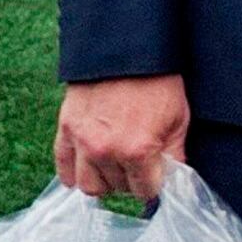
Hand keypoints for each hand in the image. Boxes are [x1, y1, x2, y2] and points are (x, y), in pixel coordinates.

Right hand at [55, 74, 188, 202]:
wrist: (126, 49)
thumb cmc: (156, 81)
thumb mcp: (178, 120)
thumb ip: (175, 154)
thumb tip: (172, 178)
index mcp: (138, 150)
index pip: (145, 192)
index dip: (153, 184)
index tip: (155, 175)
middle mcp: (106, 150)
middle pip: (118, 188)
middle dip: (130, 180)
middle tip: (137, 164)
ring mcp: (82, 141)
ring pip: (90, 186)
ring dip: (104, 180)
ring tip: (114, 166)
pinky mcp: (66, 128)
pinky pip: (64, 167)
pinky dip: (73, 175)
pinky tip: (86, 169)